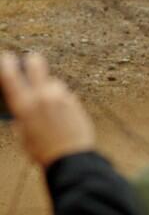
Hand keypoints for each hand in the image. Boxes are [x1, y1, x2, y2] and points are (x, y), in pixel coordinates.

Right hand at [0, 52, 94, 166]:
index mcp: (24, 106)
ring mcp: (61, 97)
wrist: (70, 157)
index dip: (7, 64)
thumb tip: (20, 109)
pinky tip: (61, 114)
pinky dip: (61, 99)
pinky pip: (65, 94)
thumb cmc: (43, 150)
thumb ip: (20, 117)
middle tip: (32, 61)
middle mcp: (42, 97)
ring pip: (54, 82)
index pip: (11, 77)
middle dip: (33, 62)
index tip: (7, 57)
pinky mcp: (75, 101)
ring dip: (50, 88)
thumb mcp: (23, 135)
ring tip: (49, 105)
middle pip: (37, 65)